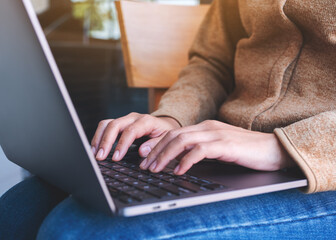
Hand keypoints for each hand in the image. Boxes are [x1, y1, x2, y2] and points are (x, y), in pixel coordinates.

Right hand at [91, 113, 180, 160]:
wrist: (165, 125)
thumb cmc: (165, 134)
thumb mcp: (166, 140)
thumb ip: (155, 145)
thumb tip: (142, 151)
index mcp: (146, 121)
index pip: (131, 131)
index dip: (122, 144)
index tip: (116, 158)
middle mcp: (133, 118)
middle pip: (115, 125)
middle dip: (106, 141)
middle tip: (100, 157)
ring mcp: (125, 120)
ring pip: (107, 124)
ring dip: (99, 139)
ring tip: (95, 154)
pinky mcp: (119, 124)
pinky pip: (105, 127)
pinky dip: (99, 137)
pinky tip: (95, 149)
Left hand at [140, 120, 294, 174]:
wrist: (276, 148)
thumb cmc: (247, 151)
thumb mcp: (219, 149)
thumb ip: (200, 151)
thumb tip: (179, 161)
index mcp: (205, 128)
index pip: (174, 133)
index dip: (156, 144)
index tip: (143, 157)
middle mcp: (208, 127)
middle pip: (173, 135)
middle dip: (155, 151)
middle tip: (143, 166)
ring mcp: (216, 134)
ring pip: (182, 141)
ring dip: (165, 155)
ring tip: (155, 169)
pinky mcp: (226, 144)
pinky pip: (200, 150)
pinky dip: (186, 160)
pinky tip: (178, 171)